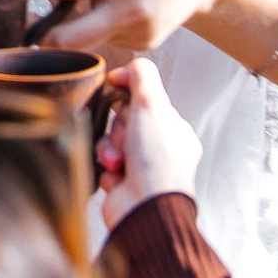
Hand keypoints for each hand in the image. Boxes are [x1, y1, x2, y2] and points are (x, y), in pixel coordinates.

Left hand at [18, 0, 231, 53]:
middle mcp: (128, 10)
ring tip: (95, 0)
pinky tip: (120, 8)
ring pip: (84, 41)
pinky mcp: (143, 45)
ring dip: (78, 25)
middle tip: (56, 6)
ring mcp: (137, 33)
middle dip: (48, 27)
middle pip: (63, 39)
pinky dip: (103, 27)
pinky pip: (106, 41)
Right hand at [94, 57, 201, 227]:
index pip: (144, 101)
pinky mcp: (121, 185)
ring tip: (119, 162)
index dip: (128, 97)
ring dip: (110, 149)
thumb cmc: (157, 162)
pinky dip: (106, 169)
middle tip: (126, 138)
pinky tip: (117, 178)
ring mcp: (140, 169)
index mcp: (174, 131)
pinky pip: (103, 165)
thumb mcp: (152, 104)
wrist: (146, 208)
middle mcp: (160, 150)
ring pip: (110, 143)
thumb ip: (141, 75)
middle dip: (119, 128)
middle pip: (123, 121)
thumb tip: (126, 69)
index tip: (114, 89)